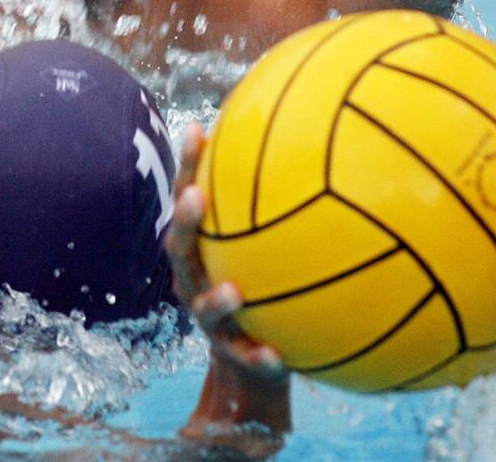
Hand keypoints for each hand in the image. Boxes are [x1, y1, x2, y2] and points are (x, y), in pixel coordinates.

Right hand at [166, 125, 290, 441]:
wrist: (251, 365)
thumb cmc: (263, 287)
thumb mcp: (266, 247)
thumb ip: (278, 203)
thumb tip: (315, 136)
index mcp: (201, 250)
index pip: (190, 200)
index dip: (188, 166)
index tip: (196, 129)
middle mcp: (196, 280)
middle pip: (181, 250)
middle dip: (186, 222)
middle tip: (196, 197)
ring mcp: (211, 320)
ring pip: (204, 308)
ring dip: (216, 300)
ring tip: (234, 292)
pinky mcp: (234, 355)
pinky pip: (244, 357)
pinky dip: (258, 357)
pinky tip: (276, 355)